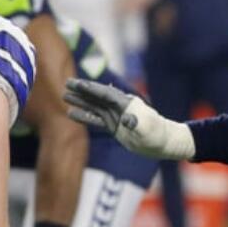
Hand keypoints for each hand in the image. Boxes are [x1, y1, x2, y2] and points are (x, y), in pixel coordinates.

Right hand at [64, 79, 194, 159]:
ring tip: (65, 96)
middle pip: (98, 96)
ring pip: (95, 106)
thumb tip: (128, 120)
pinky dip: (84, 116)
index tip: (78, 83)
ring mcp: (116, 116)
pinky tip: (71, 113)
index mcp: (127, 104)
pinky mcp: (114, 126)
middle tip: (66, 83)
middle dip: (83, 90)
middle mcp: (120, 107)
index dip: (92, 89)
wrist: (163, 143)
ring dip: (81, 101)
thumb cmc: (157, 135)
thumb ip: (137, 124)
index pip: (106, 94)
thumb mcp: (148, 130)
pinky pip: (96, 119)